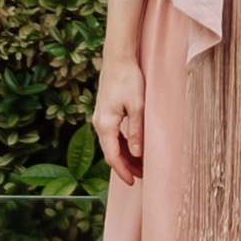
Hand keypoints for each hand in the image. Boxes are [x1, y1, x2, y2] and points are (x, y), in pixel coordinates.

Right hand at [90, 54, 145, 186]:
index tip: (133, 183)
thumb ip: (136, 131)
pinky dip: (123, 143)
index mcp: (105, 125)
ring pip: (112, 143)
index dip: (123, 171)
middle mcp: (99, 123)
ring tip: (140, 164)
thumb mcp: (138, 107)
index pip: (112, 156)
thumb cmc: (129, 79)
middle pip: (111, 152)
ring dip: (125, 155)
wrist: (117, 57)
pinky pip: (113, 134)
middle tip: (142, 176)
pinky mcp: (105, 111)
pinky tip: (133, 147)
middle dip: (125, 166)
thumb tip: (137, 154)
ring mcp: (101, 117)